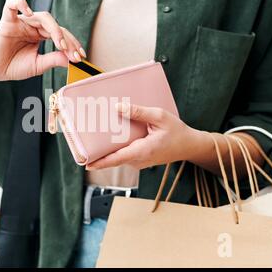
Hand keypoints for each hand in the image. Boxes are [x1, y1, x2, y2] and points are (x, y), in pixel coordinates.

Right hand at [0, 0, 84, 80]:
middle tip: (74, 54)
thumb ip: (54, 59)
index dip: (72, 44)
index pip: (61, 35)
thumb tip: (72, 59)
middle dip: (67, 40)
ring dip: (55, 29)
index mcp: (40, 35)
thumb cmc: (14, 67)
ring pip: (42, 16)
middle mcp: (33, 27)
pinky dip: (20, 3)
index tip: (80, 57)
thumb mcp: (38, 65)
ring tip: (60, 44)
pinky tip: (30, 13)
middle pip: (55, 25)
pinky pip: (11, 5)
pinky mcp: (7, 22)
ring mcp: (21, 23)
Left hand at [86, 103, 207, 169]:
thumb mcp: (159, 117)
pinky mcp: (139, 160)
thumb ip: (139, 112)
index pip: (117, 159)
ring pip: (118, 157)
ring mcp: (138, 162)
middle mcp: (138, 160)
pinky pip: (124, 155)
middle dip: (98, 153)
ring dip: (106, 150)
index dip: (100, 162)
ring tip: (93, 139)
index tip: (86, 164)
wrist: (189, 145)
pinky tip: (110, 138)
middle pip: (113, 158)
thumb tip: (118, 107)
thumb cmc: (176, 131)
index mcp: (143, 151)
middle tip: (82, 145)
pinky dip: (115, 148)